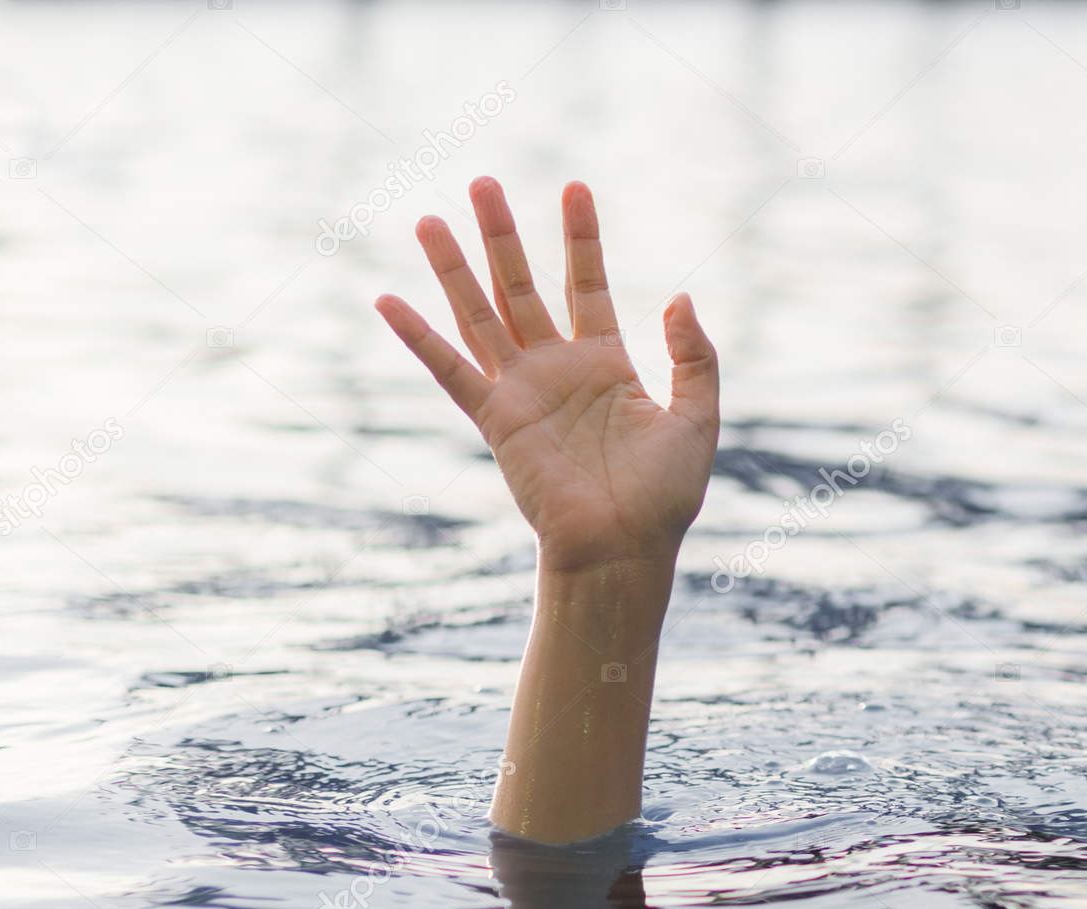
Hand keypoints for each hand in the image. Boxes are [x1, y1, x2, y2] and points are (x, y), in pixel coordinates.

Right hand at [376, 178, 719, 573]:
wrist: (623, 548)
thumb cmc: (664, 496)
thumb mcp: (697, 417)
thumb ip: (694, 356)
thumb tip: (680, 297)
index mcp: (606, 365)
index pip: (586, 285)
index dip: (582, 238)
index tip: (575, 186)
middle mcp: (557, 370)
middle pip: (522, 287)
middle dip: (503, 236)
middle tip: (483, 182)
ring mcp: (522, 392)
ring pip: (481, 316)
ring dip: (455, 269)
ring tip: (429, 219)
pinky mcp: (497, 421)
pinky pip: (451, 371)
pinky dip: (418, 338)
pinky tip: (388, 301)